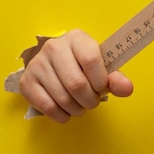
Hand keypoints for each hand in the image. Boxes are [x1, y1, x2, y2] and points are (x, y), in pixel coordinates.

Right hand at [19, 29, 133, 122]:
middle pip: (77, 84)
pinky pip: (48, 108)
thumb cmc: (81, 65)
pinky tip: (66, 110)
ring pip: (63, 98)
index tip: (102, 87)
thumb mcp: (101, 66)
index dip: (101, 81)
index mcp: (76, 38)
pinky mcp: (27, 82)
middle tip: (92, 101)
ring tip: (80, 104)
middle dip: (90, 100)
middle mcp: (54, 48)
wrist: (52, 63)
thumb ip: (115, 78)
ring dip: (77, 109)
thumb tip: (127, 89)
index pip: (91, 60)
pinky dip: (62, 115)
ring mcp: (38, 64)